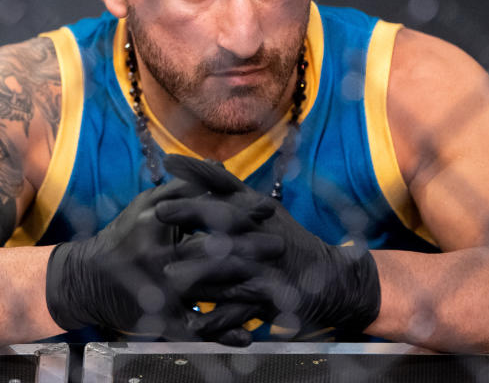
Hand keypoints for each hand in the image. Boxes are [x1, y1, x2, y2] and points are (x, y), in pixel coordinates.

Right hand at [45, 177, 279, 344]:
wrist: (85, 281)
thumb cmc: (124, 237)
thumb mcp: (147, 205)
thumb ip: (184, 186)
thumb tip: (221, 167)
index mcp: (156, 223)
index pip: (205, 212)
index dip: (239, 209)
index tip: (269, 207)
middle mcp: (157, 257)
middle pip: (211, 251)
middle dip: (250, 249)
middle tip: (281, 245)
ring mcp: (158, 291)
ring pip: (209, 290)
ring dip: (246, 290)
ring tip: (278, 289)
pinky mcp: (158, 321)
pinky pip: (196, 329)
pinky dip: (222, 334)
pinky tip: (248, 336)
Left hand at [159, 154, 380, 336]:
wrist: (330, 280)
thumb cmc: (283, 239)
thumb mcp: (258, 208)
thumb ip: (224, 186)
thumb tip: (191, 161)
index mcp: (256, 210)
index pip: (225, 184)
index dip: (197, 172)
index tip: (166, 161)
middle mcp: (261, 232)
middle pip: (225, 218)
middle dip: (191, 213)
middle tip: (158, 211)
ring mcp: (266, 266)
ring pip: (230, 266)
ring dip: (199, 270)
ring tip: (169, 273)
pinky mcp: (270, 298)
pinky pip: (240, 310)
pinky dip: (218, 320)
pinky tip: (194, 326)